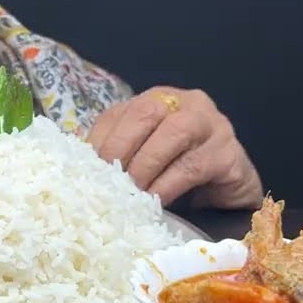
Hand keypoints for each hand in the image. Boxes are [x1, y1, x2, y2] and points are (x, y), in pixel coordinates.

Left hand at [86, 87, 262, 208]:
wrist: (227, 193)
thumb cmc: (178, 173)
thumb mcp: (142, 159)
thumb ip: (116, 154)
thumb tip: (73, 165)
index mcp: (158, 100)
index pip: (121, 112)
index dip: (100, 140)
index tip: (84, 169)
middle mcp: (186, 103)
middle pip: (147, 112)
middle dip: (121, 147)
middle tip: (106, 181)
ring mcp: (213, 124)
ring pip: (173, 134)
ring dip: (145, 166)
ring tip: (130, 193)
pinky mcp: (229, 153)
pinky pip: (193, 165)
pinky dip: (168, 185)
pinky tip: (154, 202)